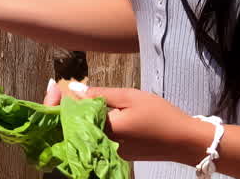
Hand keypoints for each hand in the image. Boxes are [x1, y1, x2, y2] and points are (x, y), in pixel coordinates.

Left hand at [44, 82, 214, 164]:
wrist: (186, 141)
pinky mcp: (118, 154)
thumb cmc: (161, 116)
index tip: (53, 85)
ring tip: (72, 96)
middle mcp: (105, 144)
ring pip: (85, 133)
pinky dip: (90, 124)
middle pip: (74, 127)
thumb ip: (99, 94)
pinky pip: (96, 138)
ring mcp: (111, 151)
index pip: (70, 117)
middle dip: (63, 109)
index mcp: (106, 129)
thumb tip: (73, 88)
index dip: (56, 103)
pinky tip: (91, 111)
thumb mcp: (130, 97)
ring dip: (76, 116)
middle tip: (59, 88)